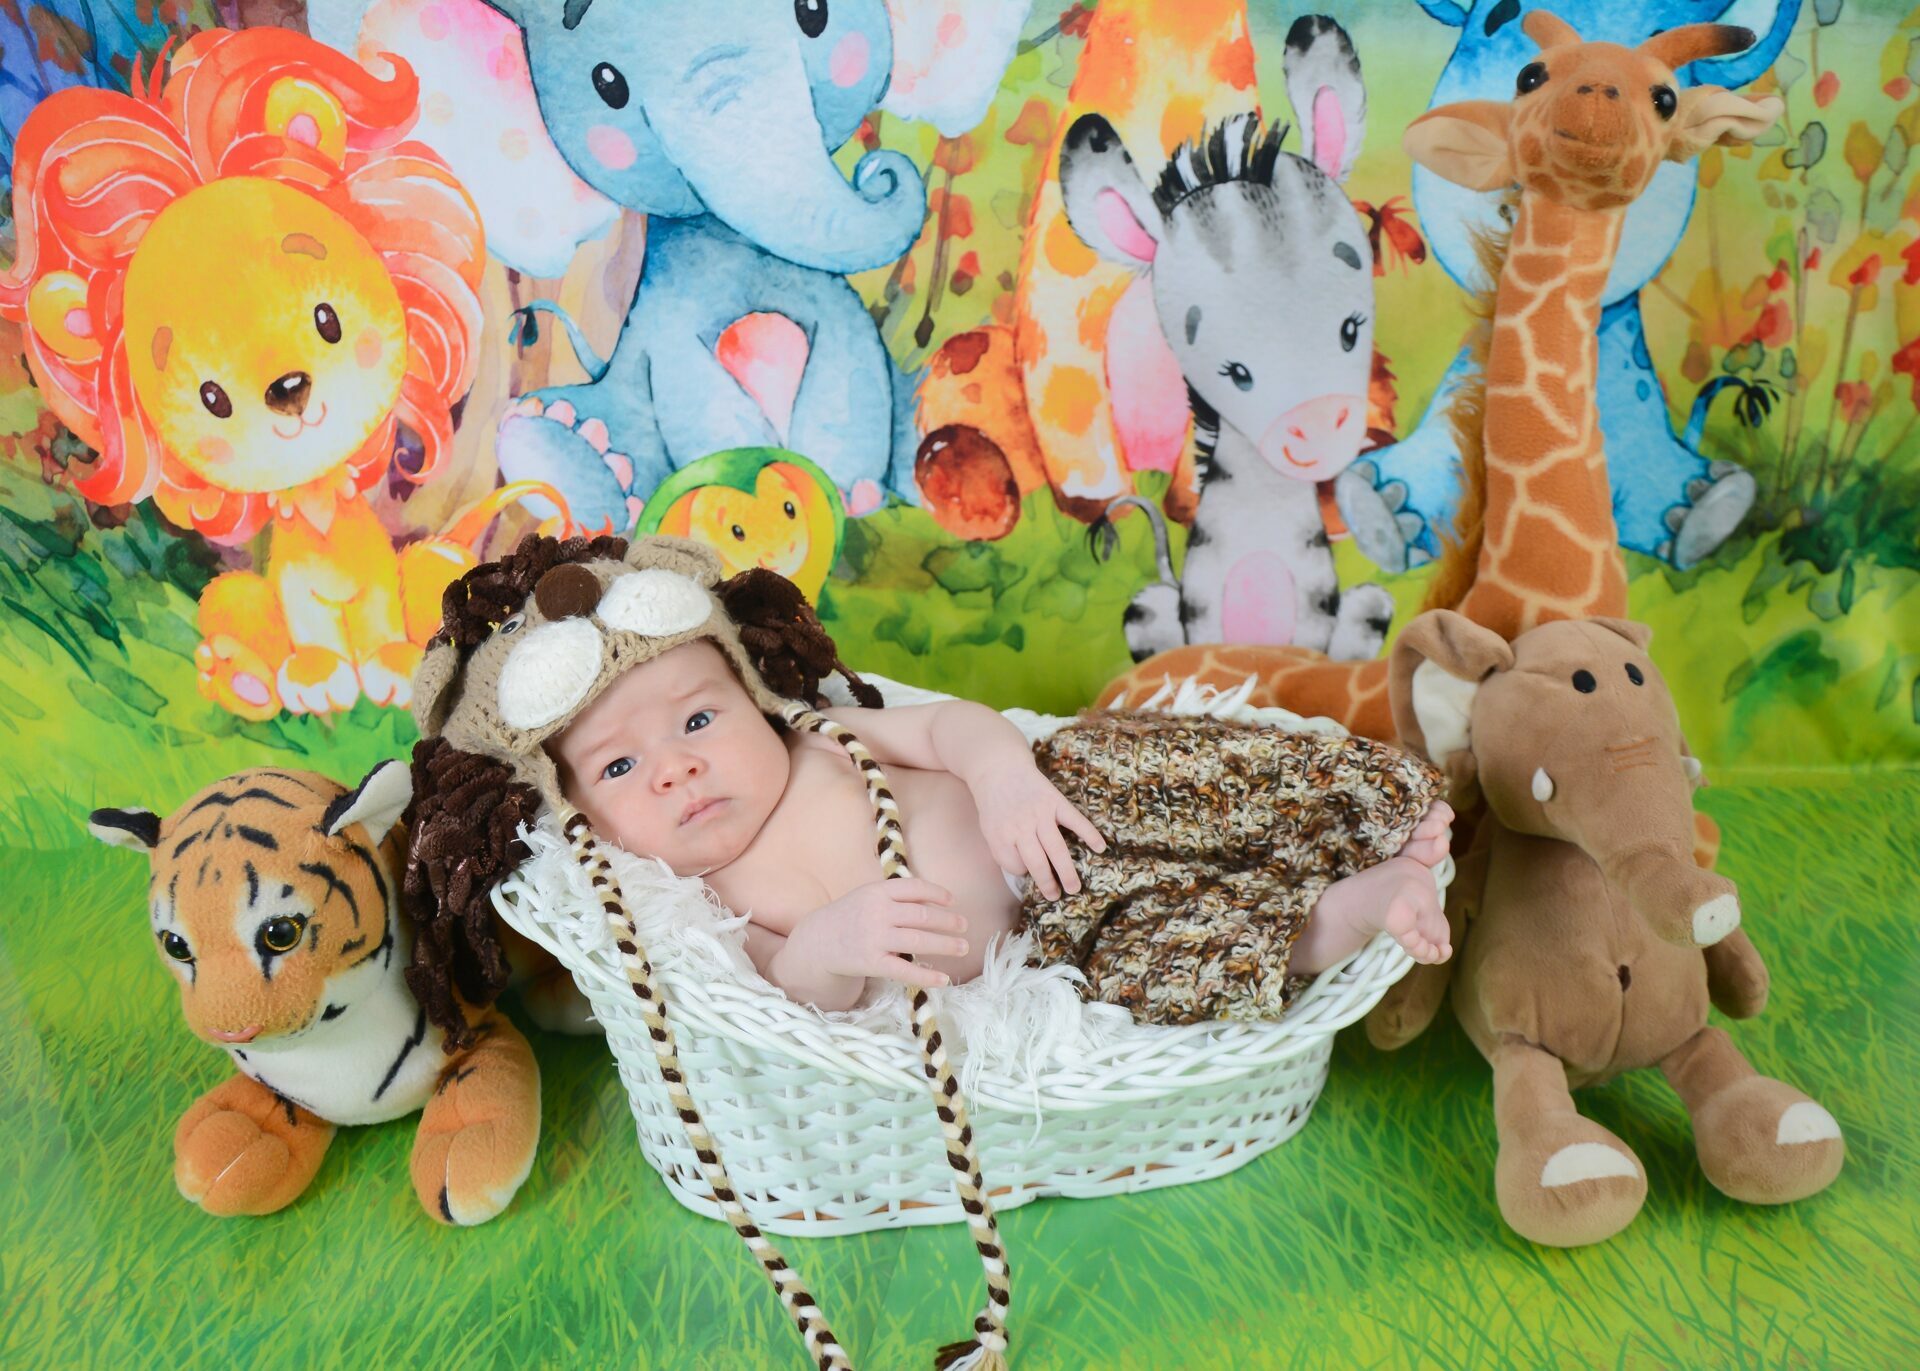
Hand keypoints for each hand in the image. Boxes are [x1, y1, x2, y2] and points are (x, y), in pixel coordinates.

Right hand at [783, 879, 969, 989]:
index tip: (953, 901)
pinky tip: (944, 979)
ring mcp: (875, 938)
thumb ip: (896, 896)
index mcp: (877, 892)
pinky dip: (927, 975)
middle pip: (922, 915)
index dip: (937, 893)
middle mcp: (877, 913)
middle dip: (949, 921)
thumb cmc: (850, 917)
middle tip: (965, 926)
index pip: (914, 888)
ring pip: (919, 940)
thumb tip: (936, 900)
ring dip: (946, 944)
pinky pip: (905, 970)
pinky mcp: (872, 963)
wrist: (817, 942)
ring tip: (963, 947)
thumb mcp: (867, 896)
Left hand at [969, 759, 1105, 899]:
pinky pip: (1075, 821)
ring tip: (1074, 888)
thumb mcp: (988, 829)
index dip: (1021, 870)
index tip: (1026, 867)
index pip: (1015, 866)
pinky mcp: (1055, 801)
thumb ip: (1003, 850)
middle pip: (1037, 863)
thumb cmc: (994, 803)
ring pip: (1057, 849)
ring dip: (1066, 871)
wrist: (999, 767)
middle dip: (1047, 883)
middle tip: (1055, 896)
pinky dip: (1089, 834)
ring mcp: (1040, 814)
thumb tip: (1024, 873)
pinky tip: (1100, 848)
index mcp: (1001, 836)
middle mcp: (1021, 827)